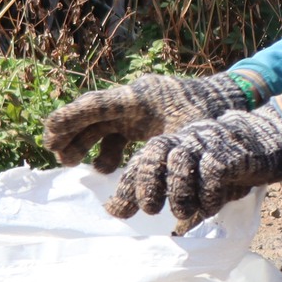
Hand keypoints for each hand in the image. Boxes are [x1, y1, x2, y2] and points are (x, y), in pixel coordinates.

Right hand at [41, 72, 247, 170]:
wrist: (231, 99)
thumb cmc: (209, 115)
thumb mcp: (186, 137)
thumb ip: (163, 158)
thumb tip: (144, 184)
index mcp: (139, 97)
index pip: (95, 105)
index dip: (69, 121)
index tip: (50, 138)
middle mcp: (135, 99)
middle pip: (94, 115)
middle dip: (72, 135)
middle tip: (58, 158)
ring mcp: (140, 108)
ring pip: (104, 124)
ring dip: (89, 143)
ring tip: (76, 165)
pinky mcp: (147, 117)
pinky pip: (120, 130)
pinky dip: (109, 147)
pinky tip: (106, 168)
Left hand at [105, 103, 281, 229]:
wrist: (268, 141)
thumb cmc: (228, 167)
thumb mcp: (201, 183)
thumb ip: (182, 198)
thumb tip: (168, 231)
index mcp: (173, 146)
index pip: (142, 163)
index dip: (126, 187)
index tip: (114, 212)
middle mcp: (185, 141)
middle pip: (154, 152)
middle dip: (146, 184)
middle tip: (151, 209)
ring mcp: (207, 143)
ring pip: (180, 160)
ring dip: (178, 192)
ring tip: (183, 213)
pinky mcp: (230, 152)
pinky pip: (212, 171)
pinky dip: (208, 193)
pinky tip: (211, 207)